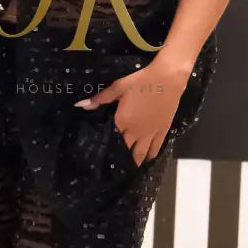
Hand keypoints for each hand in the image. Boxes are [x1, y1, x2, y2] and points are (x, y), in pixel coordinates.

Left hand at [74, 54, 192, 165]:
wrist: (167, 78)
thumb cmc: (141, 81)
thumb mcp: (118, 87)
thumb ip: (100, 99)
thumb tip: (80, 105)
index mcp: (122, 121)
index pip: (111, 138)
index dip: (106, 146)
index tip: (99, 155)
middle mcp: (135, 132)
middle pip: (125, 149)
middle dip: (119, 157)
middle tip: (113, 165)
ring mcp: (150, 134)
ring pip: (140, 154)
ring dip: (134, 162)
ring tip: (128, 169)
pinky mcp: (162, 132)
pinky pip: (155, 149)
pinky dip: (150, 156)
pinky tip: (146, 160)